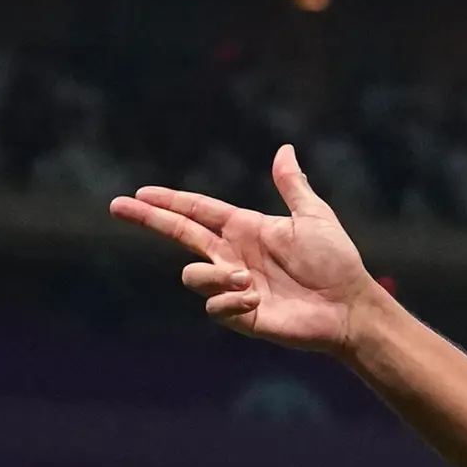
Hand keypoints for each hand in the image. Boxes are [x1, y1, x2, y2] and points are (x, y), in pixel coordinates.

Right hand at [109, 146, 377, 353]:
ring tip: (250, 282)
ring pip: (193, 275)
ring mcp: (234, 287)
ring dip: (215, 276)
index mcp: (245, 229)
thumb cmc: (336, 262)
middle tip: (117, 206)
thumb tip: (284, 150)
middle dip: (148, 219)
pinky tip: (254, 302)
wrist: (348, 308)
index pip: (196, 210)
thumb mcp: (313, 217)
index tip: (139, 194)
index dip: (168, 201)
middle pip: (179, 233)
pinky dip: (229, 302)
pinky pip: (214, 307)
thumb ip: (292, 186)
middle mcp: (233, 256)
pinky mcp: (241, 316)